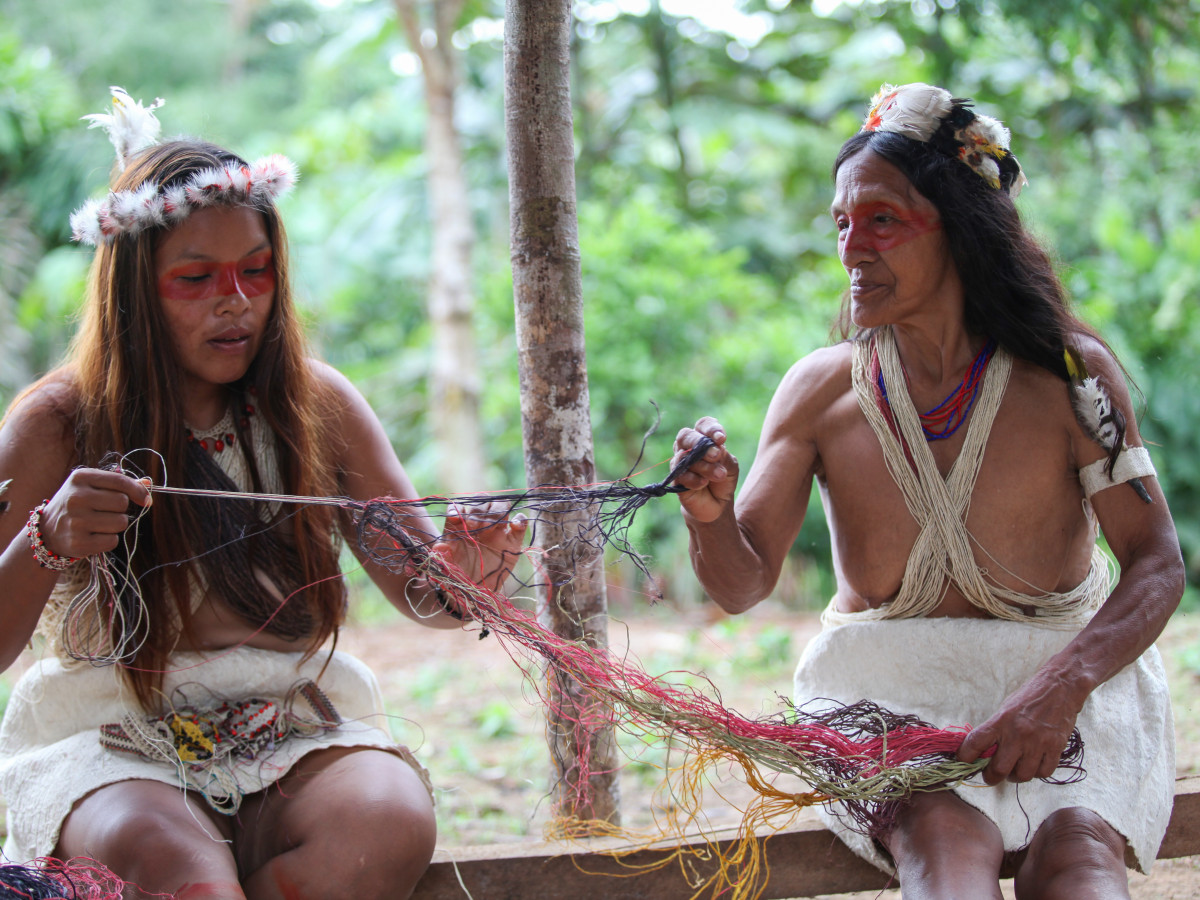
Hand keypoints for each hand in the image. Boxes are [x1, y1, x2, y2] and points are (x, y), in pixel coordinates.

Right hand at [37, 468, 152, 559]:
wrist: (47, 531)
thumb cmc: (77, 504)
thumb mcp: (91, 486)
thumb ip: (119, 483)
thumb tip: (148, 483)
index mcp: (80, 478)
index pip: (120, 481)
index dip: (138, 491)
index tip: (145, 499)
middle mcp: (76, 498)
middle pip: (122, 502)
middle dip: (121, 509)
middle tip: (105, 511)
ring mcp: (76, 521)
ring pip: (121, 522)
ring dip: (116, 525)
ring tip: (98, 524)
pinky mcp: (78, 543)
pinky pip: (112, 541)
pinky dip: (108, 540)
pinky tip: (94, 536)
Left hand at [432, 501, 527, 593]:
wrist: (474, 594)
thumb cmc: (457, 578)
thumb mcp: (446, 568)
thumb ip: (442, 557)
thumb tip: (439, 546)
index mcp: (459, 527)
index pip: (459, 507)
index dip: (457, 509)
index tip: (456, 518)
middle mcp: (478, 524)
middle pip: (482, 502)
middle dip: (478, 510)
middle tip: (474, 526)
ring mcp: (497, 531)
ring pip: (501, 506)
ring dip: (496, 512)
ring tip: (490, 528)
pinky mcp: (513, 541)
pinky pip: (520, 523)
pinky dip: (520, 519)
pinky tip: (513, 526)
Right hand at [672, 417, 738, 523]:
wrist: (718, 505)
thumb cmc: (723, 480)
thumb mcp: (730, 466)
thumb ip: (723, 456)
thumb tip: (714, 449)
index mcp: (704, 439)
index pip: (703, 425)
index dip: (710, 428)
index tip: (722, 439)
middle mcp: (688, 447)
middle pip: (685, 435)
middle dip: (700, 443)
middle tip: (716, 455)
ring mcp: (680, 462)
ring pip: (684, 456)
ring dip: (703, 466)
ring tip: (719, 475)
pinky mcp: (675, 479)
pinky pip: (680, 474)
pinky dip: (694, 479)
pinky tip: (703, 483)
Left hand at [956, 670, 1084, 784]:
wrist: (1060, 688)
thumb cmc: (1029, 698)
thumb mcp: (1005, 709)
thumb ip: (995, 731)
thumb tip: (981, 753)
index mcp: (1001, 720)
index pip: (976, 742)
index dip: (965, 756)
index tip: (963, 761)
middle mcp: (1018, 733)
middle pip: (999, 769)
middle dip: (991, 776)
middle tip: (991, 775)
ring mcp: (1038, 742)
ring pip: (1022, 775)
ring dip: (1015, 777)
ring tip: (1014, 769)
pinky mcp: (1055, 747)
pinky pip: (1043, 772)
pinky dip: (1036, 773)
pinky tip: (1033, 765)